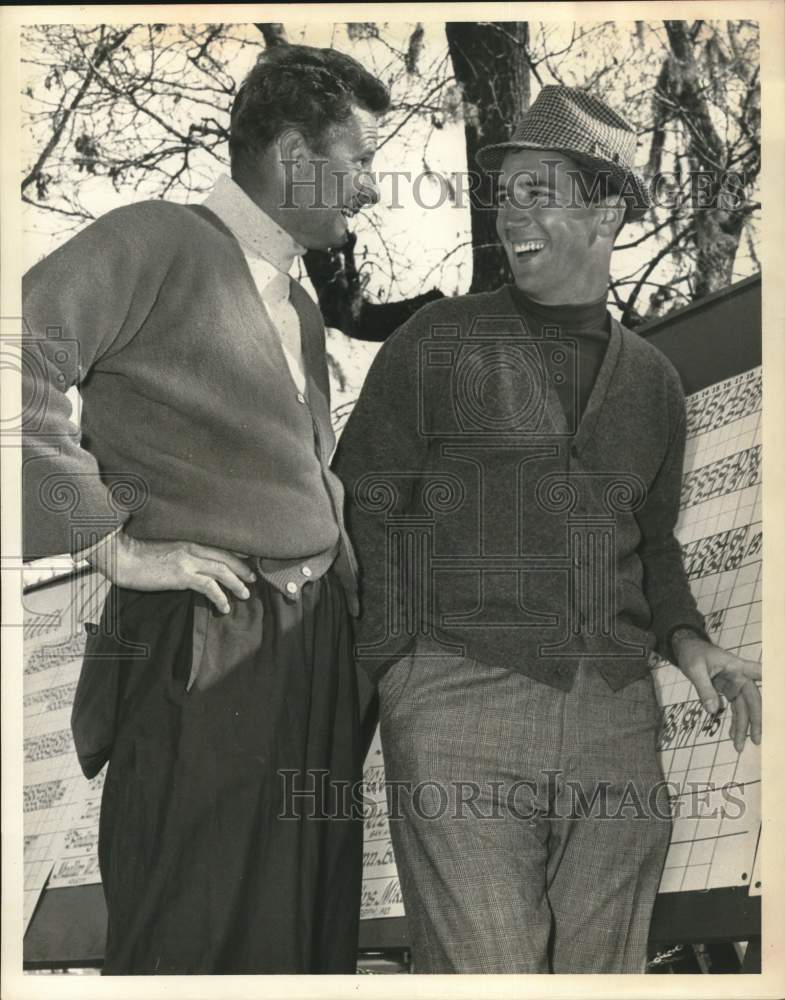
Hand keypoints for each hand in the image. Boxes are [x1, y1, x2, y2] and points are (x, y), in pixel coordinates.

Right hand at [86, 530, 255, 614]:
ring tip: (245, 593)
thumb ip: (182, 550)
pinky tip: (225, 606)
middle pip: (227, 557)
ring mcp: (188, 560)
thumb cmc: (138, 553)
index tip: (248, 561)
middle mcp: (192, 546)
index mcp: (189, 538)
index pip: (220, 545)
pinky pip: (209, 586)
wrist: (121, 556)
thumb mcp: (165, 546)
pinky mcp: (182, 575)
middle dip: (243, 568)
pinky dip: (220, 597)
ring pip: (222, 571)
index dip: (237, 554)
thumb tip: (193, 562)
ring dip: (237, 583)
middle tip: (253, 578)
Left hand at [672, 630, 760, 752]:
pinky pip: (736, 708)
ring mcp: (735, 685)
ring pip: (744, 708)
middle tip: (755, 740)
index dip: (769, 681)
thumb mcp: (694, 670)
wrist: (687, 649)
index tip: (779, 691)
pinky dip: (735, 721)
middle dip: (755, 721)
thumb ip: (704, 689)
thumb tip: (712, 711)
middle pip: (753, 701)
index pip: (758, 672)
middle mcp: (740, 676)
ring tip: (739, 745)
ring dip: (743, 726)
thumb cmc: (693, 654)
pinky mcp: (729, 690)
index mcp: (736, 667)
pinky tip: (731, 734)